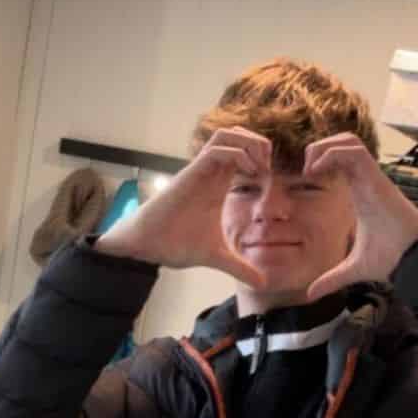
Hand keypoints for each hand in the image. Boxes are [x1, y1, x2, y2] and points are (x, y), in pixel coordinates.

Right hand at [95, 127, 270, 285]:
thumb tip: (261, 284)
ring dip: (249, 143)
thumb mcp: (218, 257)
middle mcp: (210, 171)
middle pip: (237, 134)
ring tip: (258, 167)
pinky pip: (217, 149)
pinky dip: (238, 154)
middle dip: (259, 144)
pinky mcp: (191, 173)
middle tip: (267, 168)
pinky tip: (247, 174)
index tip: (269, 181)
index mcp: (218, 183)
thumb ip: (240, 267)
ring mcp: (200, 170)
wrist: (148, 245)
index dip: (261, 158)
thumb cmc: (176, 243)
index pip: (242, 151)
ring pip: (227, 134)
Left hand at [303, 135, 417, 301]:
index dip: (320, 161)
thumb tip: (311, 294)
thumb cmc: (391, 259)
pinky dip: (333, 154)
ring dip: (325, 147)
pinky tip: (319, 172)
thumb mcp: (352, 269)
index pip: (340, 161)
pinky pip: (355, 151)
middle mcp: (366, 180)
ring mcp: (372, 177)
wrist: (414, 258)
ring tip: (311, 169)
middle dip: (319, 147)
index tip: (305, 180)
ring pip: (348, 140)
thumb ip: (331, 278)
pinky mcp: (377, 178)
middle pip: (342, 142)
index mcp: (360, 193)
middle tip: (306, 171)